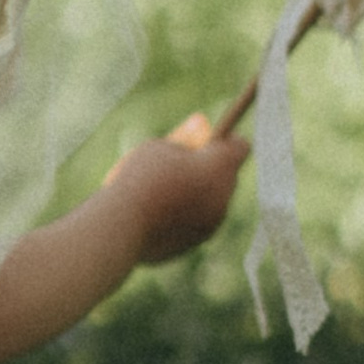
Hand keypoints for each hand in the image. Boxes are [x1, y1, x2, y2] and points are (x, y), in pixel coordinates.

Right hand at [101, 113, 249, 266]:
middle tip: (181, 163)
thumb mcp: (158, 147)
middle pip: (227, 176)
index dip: (225, 141)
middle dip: (209, 168)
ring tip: (165, 189)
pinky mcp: (198, 241)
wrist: (122, 226)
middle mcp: (224, 196)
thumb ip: (184, 137)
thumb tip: (202, 122)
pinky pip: (199, 221)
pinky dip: (186, 215)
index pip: (240, 147)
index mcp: (219, 166)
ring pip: (213, 200)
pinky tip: (160, 211)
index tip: (207, 141)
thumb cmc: (139, 178)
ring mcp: (213, 222)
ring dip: (197, 192)